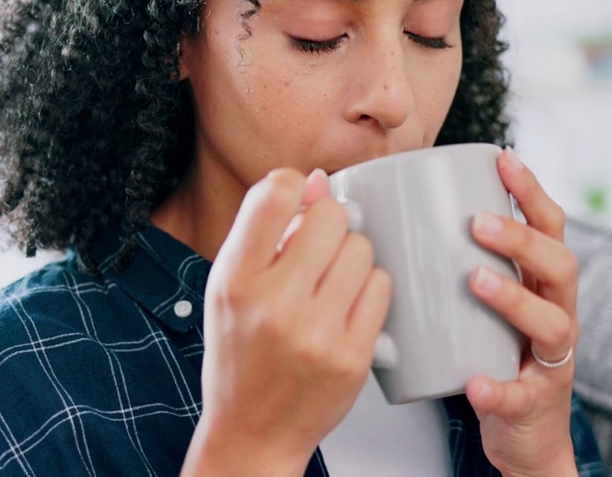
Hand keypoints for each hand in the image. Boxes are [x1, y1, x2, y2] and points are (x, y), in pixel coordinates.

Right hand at [184, 168, 391, 475]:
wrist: (253, 430)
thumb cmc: (241, 351)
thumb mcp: (230, 286)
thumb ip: (266, 231)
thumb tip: (317, 180)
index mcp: (235, 280)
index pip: (275, 193)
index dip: (294, 187)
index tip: (297, 202)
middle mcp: (274, 304)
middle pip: (330, 216)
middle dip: (328, 224)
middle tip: (316, 250)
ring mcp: (317, 333)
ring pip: (361, 249)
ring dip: (350, 257)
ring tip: (329, 283)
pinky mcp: (352, 357)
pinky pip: (381, 287)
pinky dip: (368, 289)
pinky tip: (347, 307)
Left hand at [466, 149, 578, 476]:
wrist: (522, 435)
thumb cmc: (491, 353)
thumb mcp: (481, 303)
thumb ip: (452, 264)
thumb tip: (385, 215)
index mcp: (543, 282)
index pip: (550, 227)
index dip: (532, 192)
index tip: (503, 158)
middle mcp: (559, 313)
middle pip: (560, 265)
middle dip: (521, 239)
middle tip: (477, 223)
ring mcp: (552, 360)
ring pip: (553, 324)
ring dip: (514, 298)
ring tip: (475, 281)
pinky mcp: (536, 404)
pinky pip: (522, 395)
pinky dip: (500, 388)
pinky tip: (476, 382)